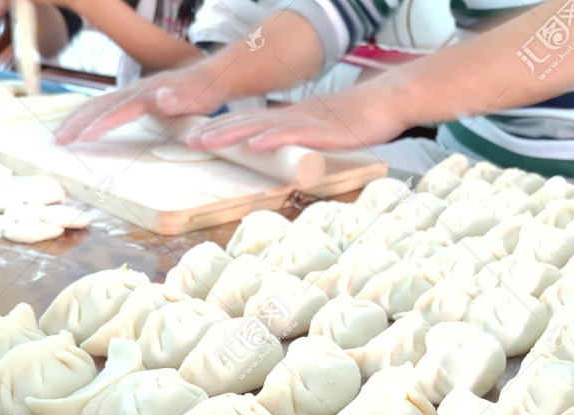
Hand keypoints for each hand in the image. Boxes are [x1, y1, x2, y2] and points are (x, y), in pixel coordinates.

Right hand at [56, 63, 229, 143]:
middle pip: (98, 107)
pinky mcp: (132, 97)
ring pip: (97, 105)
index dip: (98, 125)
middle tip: (56, 141)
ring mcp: (131, 93)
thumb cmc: (203, 93)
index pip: (117, 111)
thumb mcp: (195, 98)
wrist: (210, 77)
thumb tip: (161, 98)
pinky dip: (86, 115)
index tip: (81, 137)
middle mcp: (134, 92)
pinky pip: (103, 106)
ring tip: (57, 135)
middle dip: (75, 124)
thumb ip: (176, 99)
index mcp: (146, 95)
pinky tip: (77, 124)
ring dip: (75, 120)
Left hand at [185, 74, 409, 151]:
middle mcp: (290, 116)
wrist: (388, 100)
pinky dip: (271, 138)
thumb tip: (283, 155)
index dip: (219, 128)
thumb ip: (300, 141)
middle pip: (245, 122)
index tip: (193, 136)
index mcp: (288, 117)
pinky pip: (292, 134)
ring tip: (204, 140)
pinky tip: (253, 144)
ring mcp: (304, 121)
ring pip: (260, 127)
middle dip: (213, 131)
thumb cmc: (358, 119)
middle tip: (185, 139)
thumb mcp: (321, 132)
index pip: (247, 121)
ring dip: (230, 134)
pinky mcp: (322, 129)